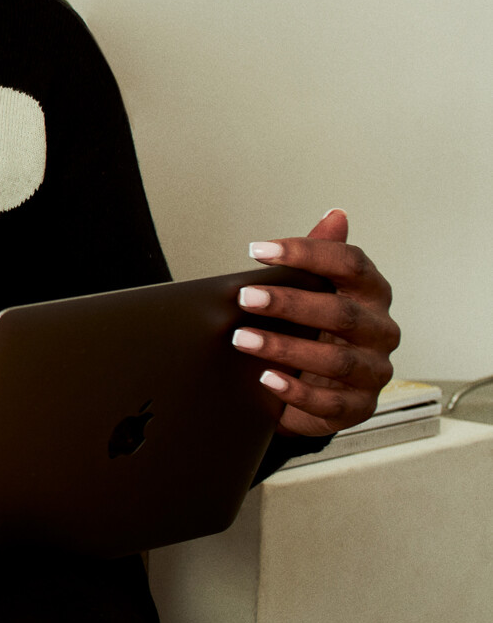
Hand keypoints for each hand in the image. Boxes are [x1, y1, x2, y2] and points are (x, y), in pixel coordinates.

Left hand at [234, 209, 399, 435]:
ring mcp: (373, 371)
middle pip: (341, 313)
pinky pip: (331, 403)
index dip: (306, 253)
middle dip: (289, 304)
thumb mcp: (312, 291)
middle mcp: (380, 331)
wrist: (314, 386)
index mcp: (371, 294)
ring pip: (335, 360)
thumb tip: (336, 215)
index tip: (257, 250)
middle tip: (245, 297)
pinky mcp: (359, 407)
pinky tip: (266, 379)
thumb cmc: (313, 328)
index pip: (350, 264)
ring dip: (284, 348)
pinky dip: (296, 391)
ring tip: (242, 339)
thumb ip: (319, 256)